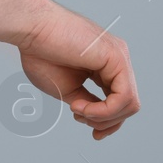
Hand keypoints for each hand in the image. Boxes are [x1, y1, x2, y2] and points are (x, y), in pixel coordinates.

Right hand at [18, 0, 138, 139]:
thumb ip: (87, 101)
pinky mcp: (117, 57)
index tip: (93, 134)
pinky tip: (82, 106)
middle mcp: (117, 61)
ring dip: (103, 117)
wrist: (31, 29)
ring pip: (130, 104)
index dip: (109, 123)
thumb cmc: (41, 53)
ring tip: (78, 110)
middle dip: (105, 122)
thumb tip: (98, 116)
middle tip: (79, 116)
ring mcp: (119, 58)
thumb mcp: (68, 89)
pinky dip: (105, 110)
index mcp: (106, 66)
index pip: (120, 101)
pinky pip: (124, 97)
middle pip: (128, 105)